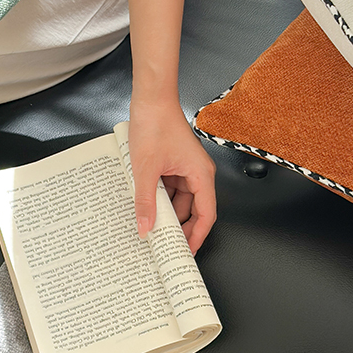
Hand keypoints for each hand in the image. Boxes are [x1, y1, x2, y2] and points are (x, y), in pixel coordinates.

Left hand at [129, 99, 216, 254]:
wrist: (150, 100)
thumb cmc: (156, 124)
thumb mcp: (145, 169)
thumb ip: (145, 202)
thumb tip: (146, 226)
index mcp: (202, 174)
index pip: (207, 214)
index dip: (198, 236)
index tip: (189, 251)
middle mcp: (199, 173)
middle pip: (195, 210)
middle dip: (182, 228)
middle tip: (168, 246)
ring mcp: (187, 169)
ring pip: (181, 201)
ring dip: (169, 213)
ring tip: (154, 228)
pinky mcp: (176, 165)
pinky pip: (172, 190)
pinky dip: (162, 200)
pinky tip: (148, 207)